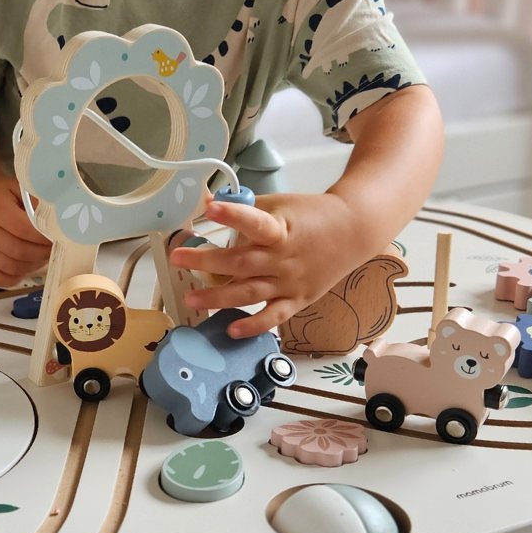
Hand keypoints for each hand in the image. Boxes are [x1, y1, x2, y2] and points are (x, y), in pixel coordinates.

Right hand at [0, 174, 51, 287]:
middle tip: (54, 249)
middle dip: (41, 253)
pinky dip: (14, 279)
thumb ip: (38, 203)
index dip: (42, 237)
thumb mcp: (21, 189)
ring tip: (42, 257)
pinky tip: (25, 268)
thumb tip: (59, 220)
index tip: (57, 237)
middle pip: (18, 251)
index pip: (23, 228)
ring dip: (32, 266)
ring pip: (10, 267)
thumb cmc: (4, 194)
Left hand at [168, 193, 367, 338]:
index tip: (210, 208)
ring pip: (250, 292)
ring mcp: (290, 282)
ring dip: (218, 297)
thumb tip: (207, 202)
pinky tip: (231, 330)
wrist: (354, 231)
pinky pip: (274, 316)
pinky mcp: (298, 299)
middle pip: (241, 262)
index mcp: (280, 229)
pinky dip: (254, 326)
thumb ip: (244, 206)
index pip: (254, 222)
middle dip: (206, 260)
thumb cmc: (311, 214)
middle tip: (178, 257)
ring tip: (191, 299)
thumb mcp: (278, 203)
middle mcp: (284, 258)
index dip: (232, 215)